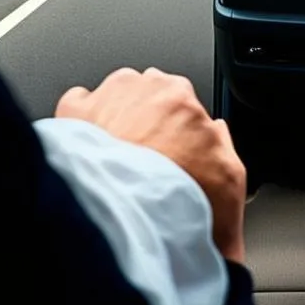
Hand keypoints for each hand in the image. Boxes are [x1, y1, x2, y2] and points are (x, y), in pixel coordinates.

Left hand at [55, 67, 246, 263]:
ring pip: (117, 95)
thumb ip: (226, 147)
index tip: (179, 155)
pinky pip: (80, 102)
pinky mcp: (73, 112)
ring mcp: (106, 97)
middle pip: (151, 96)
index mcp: (183, 98)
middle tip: (149, 161)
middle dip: (150, 122)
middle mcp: (144, 88)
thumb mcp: (230, 180)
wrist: (121, 216)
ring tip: (118, 157)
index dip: (184, 133)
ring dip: (118, 117)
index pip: (187, 106)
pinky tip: (91, 146)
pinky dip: (84, 119)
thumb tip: (217, 133)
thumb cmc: (171, 200)